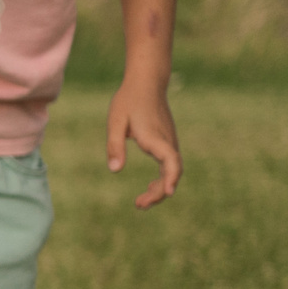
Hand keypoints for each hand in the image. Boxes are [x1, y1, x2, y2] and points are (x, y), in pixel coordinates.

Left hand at [105, 78, 182, 208]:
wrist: (146, 83)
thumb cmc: (128, 100)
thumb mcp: (115, 121)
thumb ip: (115, 145)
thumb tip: (115, 170)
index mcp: (155, 137)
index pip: (170, 160)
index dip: (171, 177)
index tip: (169, 192)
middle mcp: (166, 141)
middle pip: (172, 171)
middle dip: (160, 192)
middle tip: (139, 205)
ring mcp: (169, 142)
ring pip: (171, 170)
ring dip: (160, 188)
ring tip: (140, 203)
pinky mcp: (167, 142)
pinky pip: (169, 165)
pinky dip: (162, 179)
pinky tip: (149, 188)